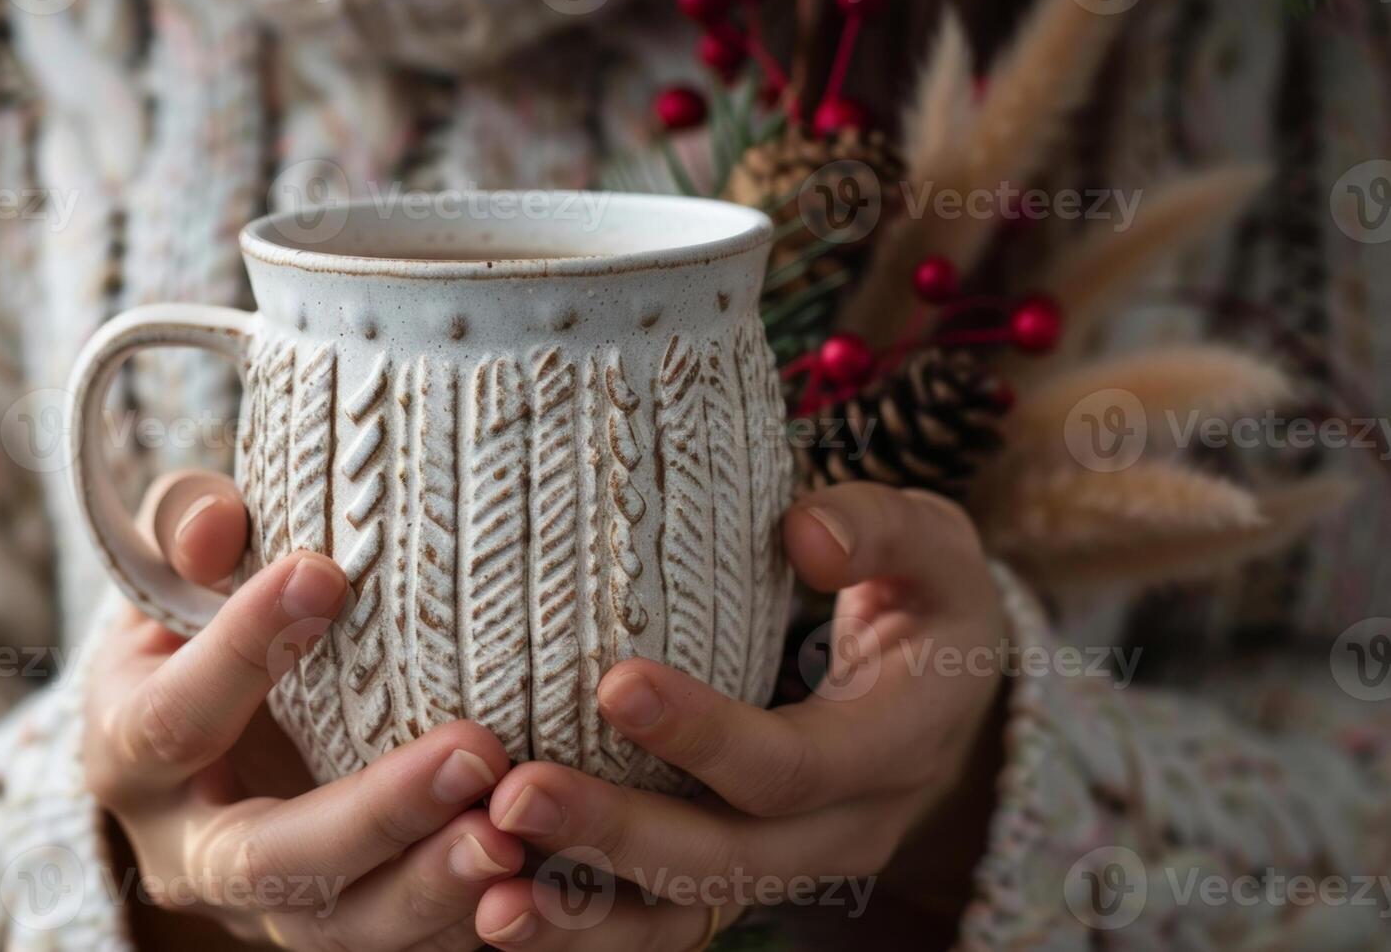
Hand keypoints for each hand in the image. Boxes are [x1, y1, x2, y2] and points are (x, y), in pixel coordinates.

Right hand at [83, 471, 523, 950]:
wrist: (200, 739)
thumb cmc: (193, 629)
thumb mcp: (171, 576)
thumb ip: (187, 534)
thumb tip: (217, 525)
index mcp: (130, 755)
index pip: (174, 717)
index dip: (240, 651)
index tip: (325, 573)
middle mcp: (187, 853)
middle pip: (268, 858)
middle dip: (373, 816)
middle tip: (473, 752)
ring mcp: (263, 908)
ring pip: (342, 927)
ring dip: (433, 888)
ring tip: (512, 837)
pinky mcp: (338, 928)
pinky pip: (403, 948)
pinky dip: (469, 924)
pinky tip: (536, 882)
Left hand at [472, 483, 1009, 948]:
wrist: (950, 691)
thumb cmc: (925, 598)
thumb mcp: (932, 546)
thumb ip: (878, 526)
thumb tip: (804, 534)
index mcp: (897, 747)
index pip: (795, 764)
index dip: (706, 734)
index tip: (613, 684)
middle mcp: (847, 831)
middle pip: (725, 858)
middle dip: (616, 835)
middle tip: (514, 799)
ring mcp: (791, 868)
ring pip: (687, 915)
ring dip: (584, 915)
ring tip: (488, 900)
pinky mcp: (739, 880)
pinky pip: (662, 924)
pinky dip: (582, 928)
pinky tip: (496, 914)